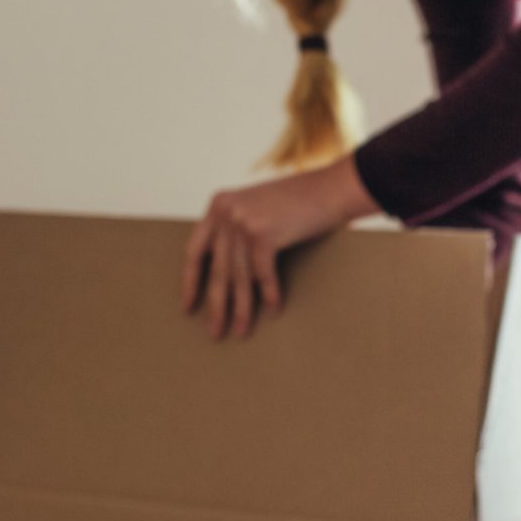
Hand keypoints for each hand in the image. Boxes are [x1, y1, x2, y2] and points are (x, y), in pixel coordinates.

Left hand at [181, 158, 377, 339]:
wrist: (333, 188)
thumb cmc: (300, 203)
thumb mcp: (257, 208)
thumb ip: (237, 229)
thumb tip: (226, 273)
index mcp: (218, 204)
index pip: (195, 250)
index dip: (190, 282)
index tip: (188, 307)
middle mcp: (226, 211)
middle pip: (217, 269)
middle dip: (216, 305)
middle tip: (214, 333)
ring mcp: (243, 220)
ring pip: (239, 276)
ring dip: (241, 309)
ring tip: (241, 332)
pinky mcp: (263, 231)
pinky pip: (263, 273)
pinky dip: (269, 294)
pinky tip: (273, 311)